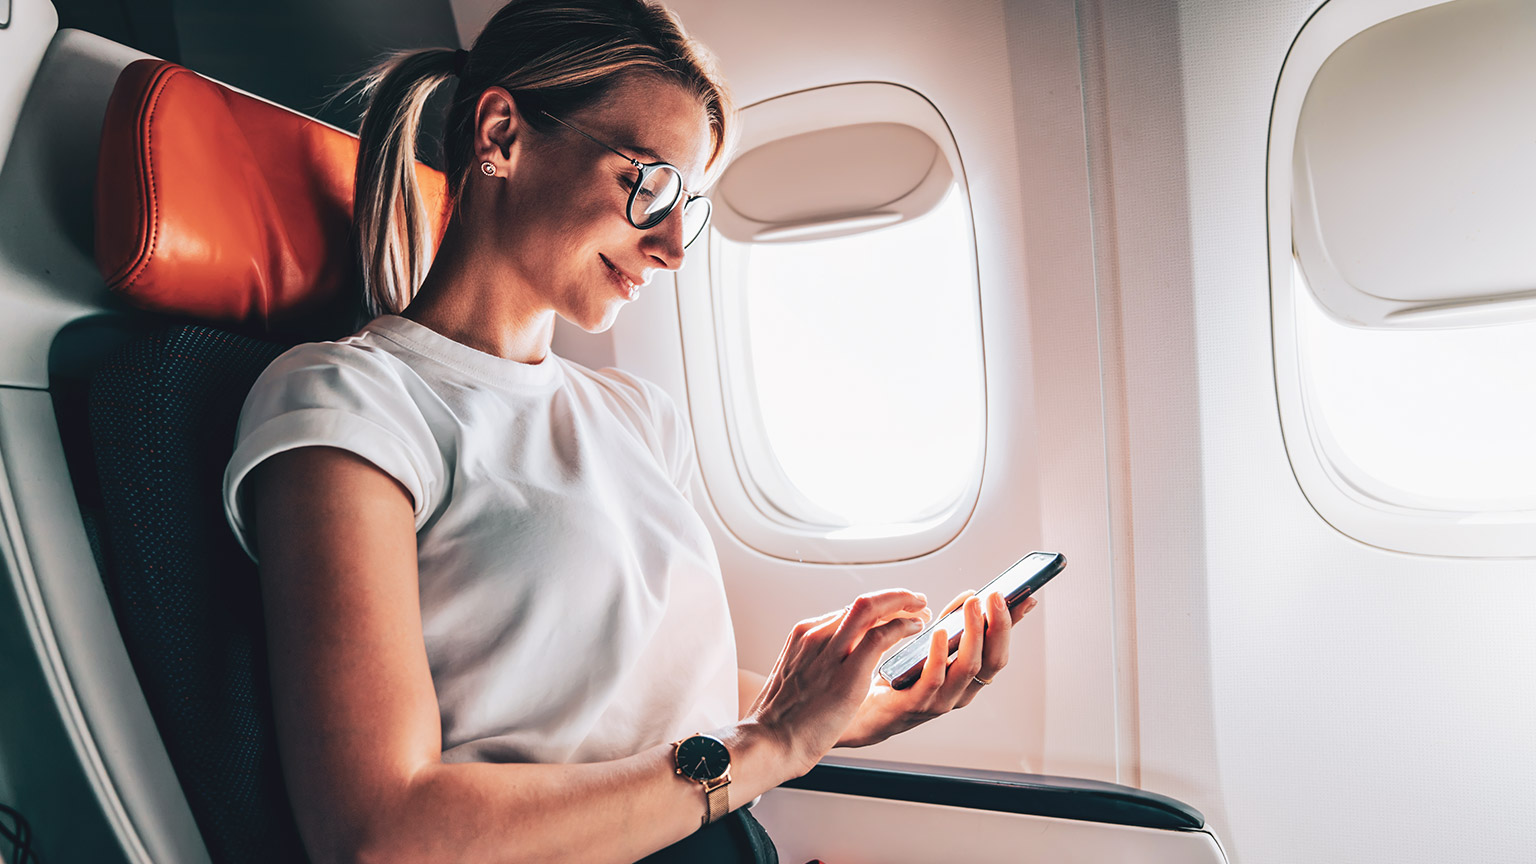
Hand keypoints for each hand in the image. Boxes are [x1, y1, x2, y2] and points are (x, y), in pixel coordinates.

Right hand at [745, 590, 928, 776]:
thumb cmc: (782, 719)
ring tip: (921, 612)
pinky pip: (881, 636)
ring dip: (903, 605)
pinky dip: (902, 627)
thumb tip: (837, 665)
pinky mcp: (847, 673)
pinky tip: (914, 630)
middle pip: (863, 602)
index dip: (877, 609)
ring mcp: (831, 652)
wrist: (770, 741)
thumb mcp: (795, 676)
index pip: (848, 611)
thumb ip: (816, 662)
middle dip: (895, 597)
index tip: (893, 613)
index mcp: (804, 635)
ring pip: (872, 609)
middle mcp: (816, 635)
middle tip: (916, 601)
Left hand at [834, 589, 1038, 748]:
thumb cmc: (900, 677)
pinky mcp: (916, 704)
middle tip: (995, 596)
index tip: (1025, 597)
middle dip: (999, 626)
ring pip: (970, 668)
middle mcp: (961, 693)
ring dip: (974, 633)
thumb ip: (952, 624)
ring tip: (973, 605)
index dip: (1014, 626)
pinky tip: (938, 631)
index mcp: (969, 680)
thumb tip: (973, 597)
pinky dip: (940, 653)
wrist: (862, 710)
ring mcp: (941, 700)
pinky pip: (934, 679)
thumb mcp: (931, 645)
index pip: (1000, 651)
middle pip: (993, 661)